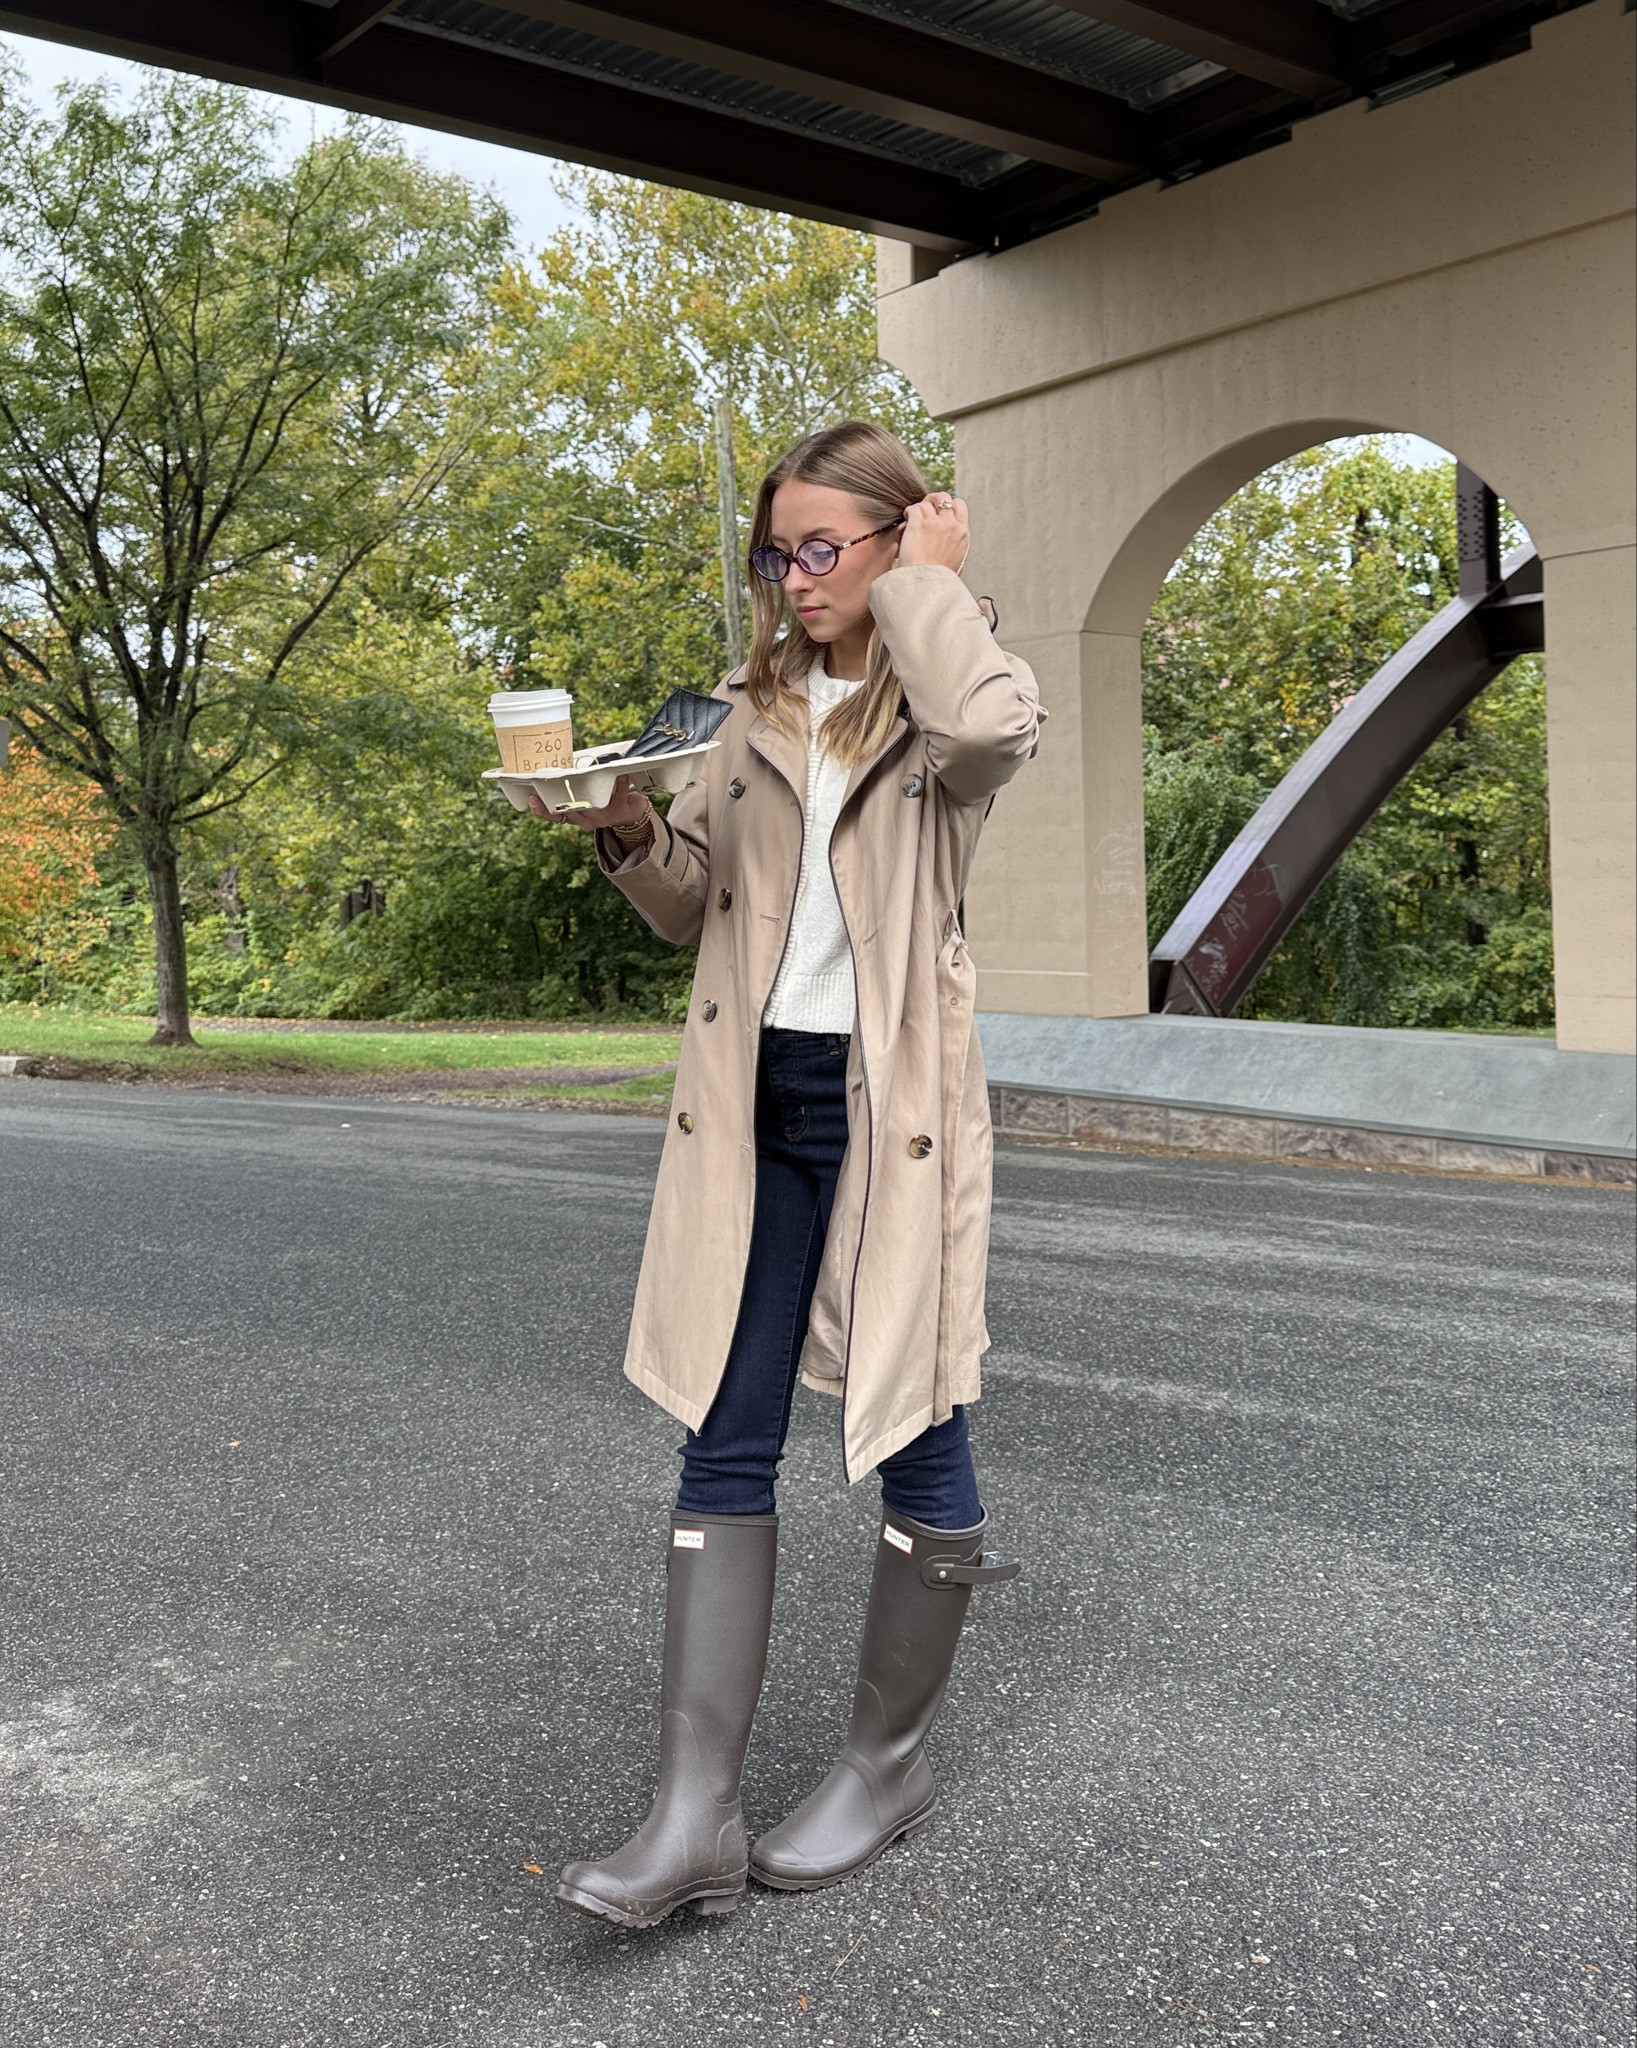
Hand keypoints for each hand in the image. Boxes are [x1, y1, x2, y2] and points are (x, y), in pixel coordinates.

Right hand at [526, 774, 648, 835]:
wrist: (630, 814)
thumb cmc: (602, 799)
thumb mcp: (584, 799)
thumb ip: (570, 788)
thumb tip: (552, 763)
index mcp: (574, 817)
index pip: (553, 816)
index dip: (541, 810)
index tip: (531, 799)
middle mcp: (586, 820)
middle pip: (569, 810)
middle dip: (559, 794)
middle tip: (550, 779)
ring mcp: (602, 817)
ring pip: (591, 803)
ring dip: (588, 786)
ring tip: (584, 772)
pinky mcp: (619, 811)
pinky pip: (618, 795)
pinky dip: (619, 783)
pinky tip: (619, 773)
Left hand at [897, 492, 969, 573]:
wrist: (927, 584)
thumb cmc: (939, 578)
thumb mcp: (957, 560)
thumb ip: (955, 543)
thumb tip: (948, 539)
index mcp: (962, 533)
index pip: (959, 505)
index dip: (948, 505)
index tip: (939, 513)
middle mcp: (950, 525)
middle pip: (943, 498)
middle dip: (933, 501)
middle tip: (925, 509)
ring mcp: (934, 523)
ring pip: (926, 503)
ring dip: (918, 509)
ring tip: (912, 518)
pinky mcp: (918, 524)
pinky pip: (913, 508)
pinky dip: (908, 512)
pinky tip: (906, 520)